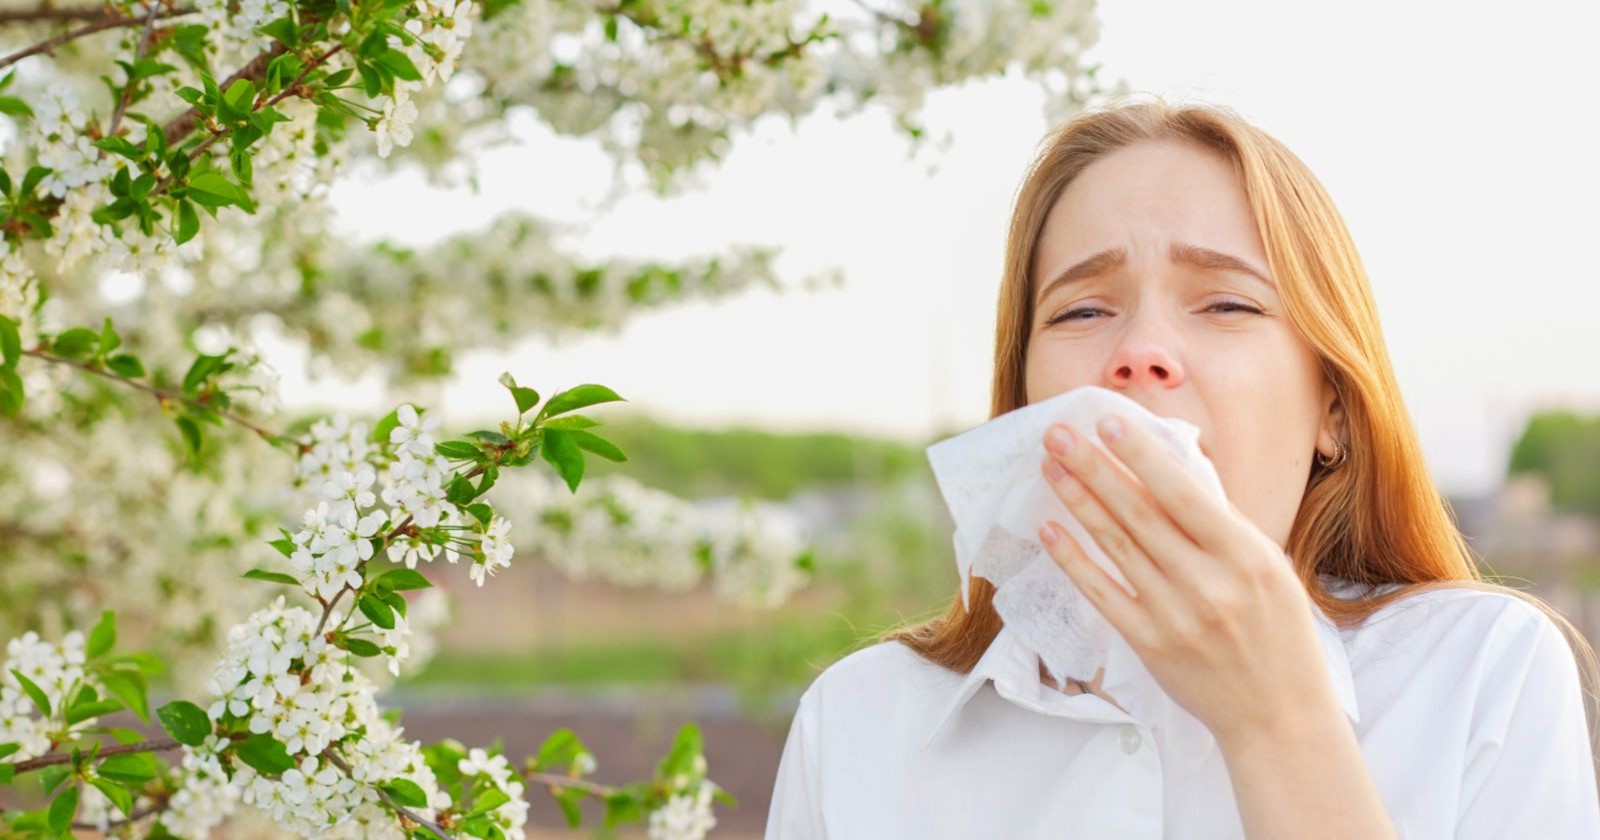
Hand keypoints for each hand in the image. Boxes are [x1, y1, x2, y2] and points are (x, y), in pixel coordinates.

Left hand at [1035, 414, 1341, 743]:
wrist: (1280, 715)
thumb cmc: (1278, 633)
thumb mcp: (1269, 568)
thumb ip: (1221, 526)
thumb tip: (1168, 472)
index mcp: (1247, 556)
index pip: (1184, 493)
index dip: (1142, 455)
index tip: (1108, 422)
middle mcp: (1209, 583)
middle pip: (1139, 513)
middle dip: (1095, 467)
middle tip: (1059, 432)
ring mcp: (1176, 615)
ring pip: (1116, 546)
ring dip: (1078, 502)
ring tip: (1051, 466)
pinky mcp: (1150, 644)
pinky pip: (1102, 594)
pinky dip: (1074, 560)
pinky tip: (1050, 530)